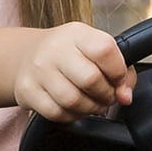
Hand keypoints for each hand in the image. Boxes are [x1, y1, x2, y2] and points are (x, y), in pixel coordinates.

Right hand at [14, 23, 134, 120]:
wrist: (26, 55)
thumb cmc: (67, 54)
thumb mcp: (92, 48)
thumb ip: (118, 68)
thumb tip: (125, 95)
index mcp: (77, 33)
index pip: (105, 50)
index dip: (118, 72)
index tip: (119, 80)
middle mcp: (55, 49)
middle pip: (91, 79)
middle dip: (106, 94)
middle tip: (106, 96)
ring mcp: (39, 70)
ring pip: (73, 101)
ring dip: (90, 108)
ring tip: (92, 104)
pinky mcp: (27, 90)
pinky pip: (57, 113)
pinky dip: (71, 116)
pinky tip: (74, 109)